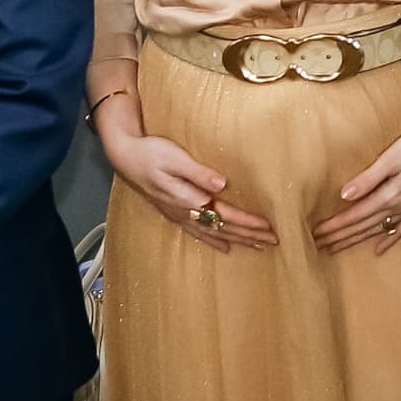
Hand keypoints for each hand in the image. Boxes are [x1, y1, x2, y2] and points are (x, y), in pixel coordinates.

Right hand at [99, 105, 275, 249]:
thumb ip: (197, 173)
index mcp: (188, 198)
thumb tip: (220, 185)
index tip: (269, 226)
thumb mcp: (174, 158)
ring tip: (258, 246)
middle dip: (249, 235)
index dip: (248, 222)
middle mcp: (185, 211)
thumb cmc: (150, 153)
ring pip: (213, 233)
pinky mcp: (175, 212)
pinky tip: (225, 248)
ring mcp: (179, 214)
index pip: (225, 214)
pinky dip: (214, 241)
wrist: (125, 156)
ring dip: (237, 240)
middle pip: (223, 227)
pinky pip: (198, 232)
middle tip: (275, 240)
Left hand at [314, 115, 400, 252]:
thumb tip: (345, 195)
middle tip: (318, 247)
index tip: (316, 234)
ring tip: (337, 248)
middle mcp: (399, 207)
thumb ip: (368, 178)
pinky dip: (388, 240)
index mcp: (389, 195)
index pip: (355, 215)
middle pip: (362, 226)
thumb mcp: (392, 157)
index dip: (334, 225)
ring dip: (355, 240)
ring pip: (377, 230)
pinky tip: (378, 249)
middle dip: (339, 237)